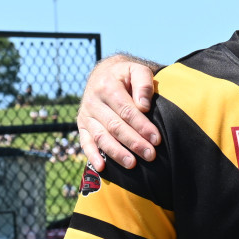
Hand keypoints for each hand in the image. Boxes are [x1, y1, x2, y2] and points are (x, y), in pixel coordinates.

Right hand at [79, 56, 161, 170]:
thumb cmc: (126, 75)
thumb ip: (143, 83)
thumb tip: (144, 105)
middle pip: (115, 126)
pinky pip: (85, 143)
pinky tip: (101, 168)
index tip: (156, 139)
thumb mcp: (137, 70)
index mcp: (107, 86)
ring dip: (116, 152)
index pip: (126, 110)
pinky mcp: (82, 126)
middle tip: (150, 155)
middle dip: (133, 142)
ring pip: (101, 137)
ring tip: (132, 164)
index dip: (141, 126)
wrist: (104, 74)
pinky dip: (92, 156)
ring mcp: (86, 115)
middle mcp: (93, 101)